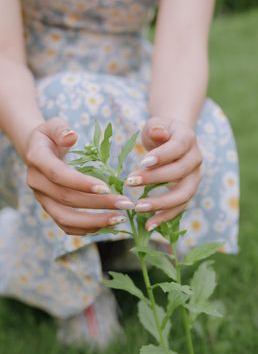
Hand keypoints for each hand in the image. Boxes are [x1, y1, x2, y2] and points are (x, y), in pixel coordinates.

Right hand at [25, 117, 133, 234]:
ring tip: (120, 219)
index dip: (81, 183)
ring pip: (65, 218)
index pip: (59, 175)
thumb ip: (61, 129)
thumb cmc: (51, 136)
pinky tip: (107, 224)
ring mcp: (42, 199)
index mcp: (37, 160)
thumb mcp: (53, 125)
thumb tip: (72, 136)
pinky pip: (66, 226)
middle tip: (125, 204)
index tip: (107, 188)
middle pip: (66, 200)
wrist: (36, 151)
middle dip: (98, 204)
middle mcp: (37, 183)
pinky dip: (86, 229)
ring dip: (94, 222)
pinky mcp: (50, 209)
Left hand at [126, 117, 201, 230]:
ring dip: (161, 203)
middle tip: (130, 182)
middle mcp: (195, 159)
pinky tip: (148, 225)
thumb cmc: (160, 133)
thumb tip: (158, 132)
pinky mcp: (188, 192)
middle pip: (179, 172)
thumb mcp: (155, 124)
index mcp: (188, 138)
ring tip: (139, 208)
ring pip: (183, 194)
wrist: (173, 141)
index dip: (162, 156)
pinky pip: (179, 208)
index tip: (142, 162)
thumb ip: (156, 128)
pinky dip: (165, 217)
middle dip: (154, 179)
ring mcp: (194, 178)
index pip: (178, 147)